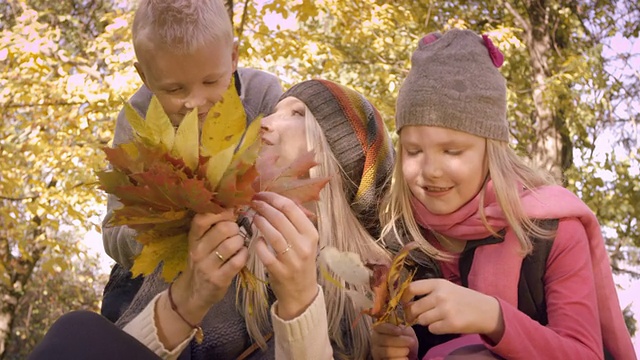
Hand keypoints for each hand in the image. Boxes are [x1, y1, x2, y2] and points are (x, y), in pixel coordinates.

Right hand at [172, 210, 248, 323]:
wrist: (194, 292)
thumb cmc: (203, 261)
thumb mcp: (201, 242)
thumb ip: (213, 226)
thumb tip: (233, 205)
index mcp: (193, 238)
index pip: (202, 218)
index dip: (221, 212)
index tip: (230, 214)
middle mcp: (198, 250)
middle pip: (223, 229)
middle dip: (236, 228)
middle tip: (236, 233)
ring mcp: (207, 266)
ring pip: (232, 244)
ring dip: (241, 242)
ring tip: (239, 245)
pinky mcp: (218, 279)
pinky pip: (238, 260)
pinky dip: (244, 255)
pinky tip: (242, 255)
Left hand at [252, 192, 318, 319]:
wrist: (301, 292)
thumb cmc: (301, 261)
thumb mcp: (305, 241)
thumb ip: (295, 222)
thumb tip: (277, 200)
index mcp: (311, 234)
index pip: (292, 208)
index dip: (274, 198)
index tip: (262, 195)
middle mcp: (304, 246)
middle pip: (281, 219)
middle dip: (264, 207)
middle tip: (253, 202)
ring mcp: (292, 260)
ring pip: (273, 235)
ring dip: (260, 222)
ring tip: (253, 216)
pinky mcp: (279, 272)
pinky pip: (265, 253)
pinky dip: (258, 244)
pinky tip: (255, 239)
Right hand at [371, 323, 417, 359]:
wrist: (407, 352)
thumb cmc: (404, 338)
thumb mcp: (405, 331)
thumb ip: (403, 328)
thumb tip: (405, 325)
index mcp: (380, 329)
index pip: (381, 327)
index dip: (390, 329)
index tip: (400, 331)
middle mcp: (376, 340)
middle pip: (385, 340)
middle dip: (400, 341)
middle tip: (411, 341)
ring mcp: (377, 351)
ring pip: (387, 352)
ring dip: (400, 351)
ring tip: (407, 350)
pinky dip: (399, 359)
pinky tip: (405, 358)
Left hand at [401, 279, 503, 342]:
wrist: (486, 310)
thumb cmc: (463, 298)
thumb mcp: (446, 287)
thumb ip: (428, 291)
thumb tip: (406, 301)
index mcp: (438, 283)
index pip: (412, 288)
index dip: (404, 297)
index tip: (404, 303)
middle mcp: (441, 295)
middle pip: (413, 308)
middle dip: (413, 314)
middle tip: (417, 316)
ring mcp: (446, 310)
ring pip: (421, 320)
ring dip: (425, 322)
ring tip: (436, 318)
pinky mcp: (451, 324)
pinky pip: (432, 329)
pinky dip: (435, 329)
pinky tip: (444, 324)